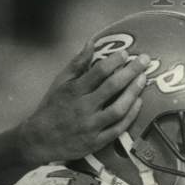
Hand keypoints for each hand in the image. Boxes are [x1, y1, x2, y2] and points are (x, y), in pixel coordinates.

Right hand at [21, 40, 151, 165]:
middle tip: (145, 60)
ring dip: (133, 93)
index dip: (114, 61)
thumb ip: (78, 63)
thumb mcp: (60, 83)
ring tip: (144, 79)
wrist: (40, 140)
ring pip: (118, 109)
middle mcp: (83, 108)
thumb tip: (92, 42)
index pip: (98, 72)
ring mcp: (91, 126)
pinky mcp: (96, 142)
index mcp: (73, 91)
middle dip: (131, 71)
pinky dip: (131, 115)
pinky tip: (139, 102)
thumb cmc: (52, 107)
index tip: (126, 53)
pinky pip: (118, 128)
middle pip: (112, 87)